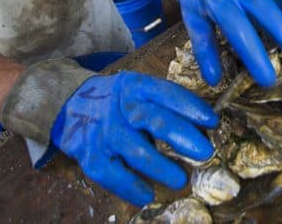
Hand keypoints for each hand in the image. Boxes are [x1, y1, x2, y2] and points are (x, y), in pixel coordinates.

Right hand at [50, 72, 216, 206]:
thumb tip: (203, 125)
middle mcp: (120, 107)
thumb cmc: (118, 101)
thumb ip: (163, 103)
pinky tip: (147, 195)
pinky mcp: (90, 154)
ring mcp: (104, 131)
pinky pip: (112, 174)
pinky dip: (130, 187)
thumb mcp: (137, 89)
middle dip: (182, 136)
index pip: (165, 92)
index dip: (190, 106)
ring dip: (160, 167)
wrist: (70, 104)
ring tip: (181, 180)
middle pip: (152, 120)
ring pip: (135, 150)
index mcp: (135, 87)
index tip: (212, 121)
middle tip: (205, 152)